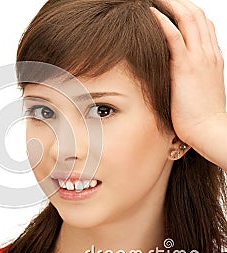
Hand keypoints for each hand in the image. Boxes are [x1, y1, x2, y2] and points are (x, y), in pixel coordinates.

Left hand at [151, 0, 224, 144]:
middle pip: (197, 16)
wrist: (209, 129)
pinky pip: (175, 36)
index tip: (174, 6)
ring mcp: (199, 58)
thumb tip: (174, 73)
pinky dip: (163, 22)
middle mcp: (208, 53)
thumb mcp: (198, 90)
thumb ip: (190, 76)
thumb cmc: (200, 116)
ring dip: (172, 4)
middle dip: (180, 2)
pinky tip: (151, 13)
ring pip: (189, 19)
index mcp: (212, 58)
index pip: (203, 25)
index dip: (189, 11)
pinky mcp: (186, 67)